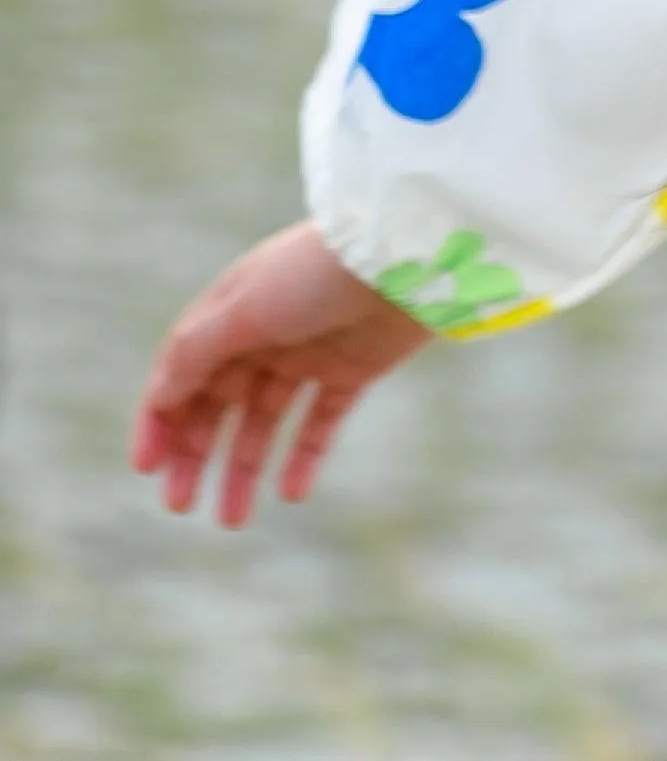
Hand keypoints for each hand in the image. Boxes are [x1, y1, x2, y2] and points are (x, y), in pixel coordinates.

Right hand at [131, 220, 430, 526]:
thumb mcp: (245, 309)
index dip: (159, 420)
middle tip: (180, 506)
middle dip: (194, 455)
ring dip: (244, 469)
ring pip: (264, 421)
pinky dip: (304, 458)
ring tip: (232, 520)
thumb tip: (159, 396)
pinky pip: (321, 422)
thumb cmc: (319, 272)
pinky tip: (291, 494)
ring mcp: (309, 352)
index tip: (147, 468)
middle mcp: (265, 334)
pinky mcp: (354, 368)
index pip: (180, 374)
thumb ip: (196, 353)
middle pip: (217, 404)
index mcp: (230, 312)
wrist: (409, 255)